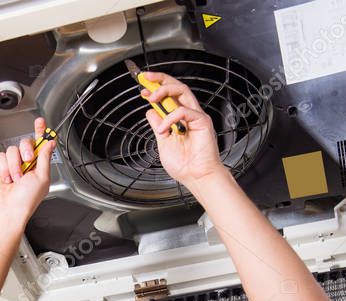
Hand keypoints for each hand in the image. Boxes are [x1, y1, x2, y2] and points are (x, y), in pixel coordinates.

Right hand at [0, 116, 54, 235]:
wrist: (8, 212)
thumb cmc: (26, 201)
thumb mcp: (42, 177)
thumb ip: (45, 158)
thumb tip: (50, 143)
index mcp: (39, 167)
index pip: (41, 144)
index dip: (40, 132)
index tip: (40, 122)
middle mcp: (26, 166)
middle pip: (25, 143)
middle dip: (26, 151)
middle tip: (27, 162)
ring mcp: (12, 167)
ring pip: (12, 150)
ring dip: (14, 165)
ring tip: (15, 178)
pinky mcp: (0, 169)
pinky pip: (0, 157)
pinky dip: (3, 168)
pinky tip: (6, 179)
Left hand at [140, 72, 225, 186]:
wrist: (195, 177)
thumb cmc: (184, 164)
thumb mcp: (162, 142)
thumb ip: (158, 126)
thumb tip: (150, 112)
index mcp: (179, 118)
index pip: (169, 96)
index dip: (156, 88)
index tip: (142, 86)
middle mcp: (188, 114)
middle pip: (176, 87)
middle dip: (160, 79)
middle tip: (146, 79)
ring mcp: (196, 116)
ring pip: (182, 90)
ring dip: (164, 90)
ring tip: (151, 97)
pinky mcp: (202, 121)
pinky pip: (183, 111)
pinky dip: (170, 118)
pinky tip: (163, 129)